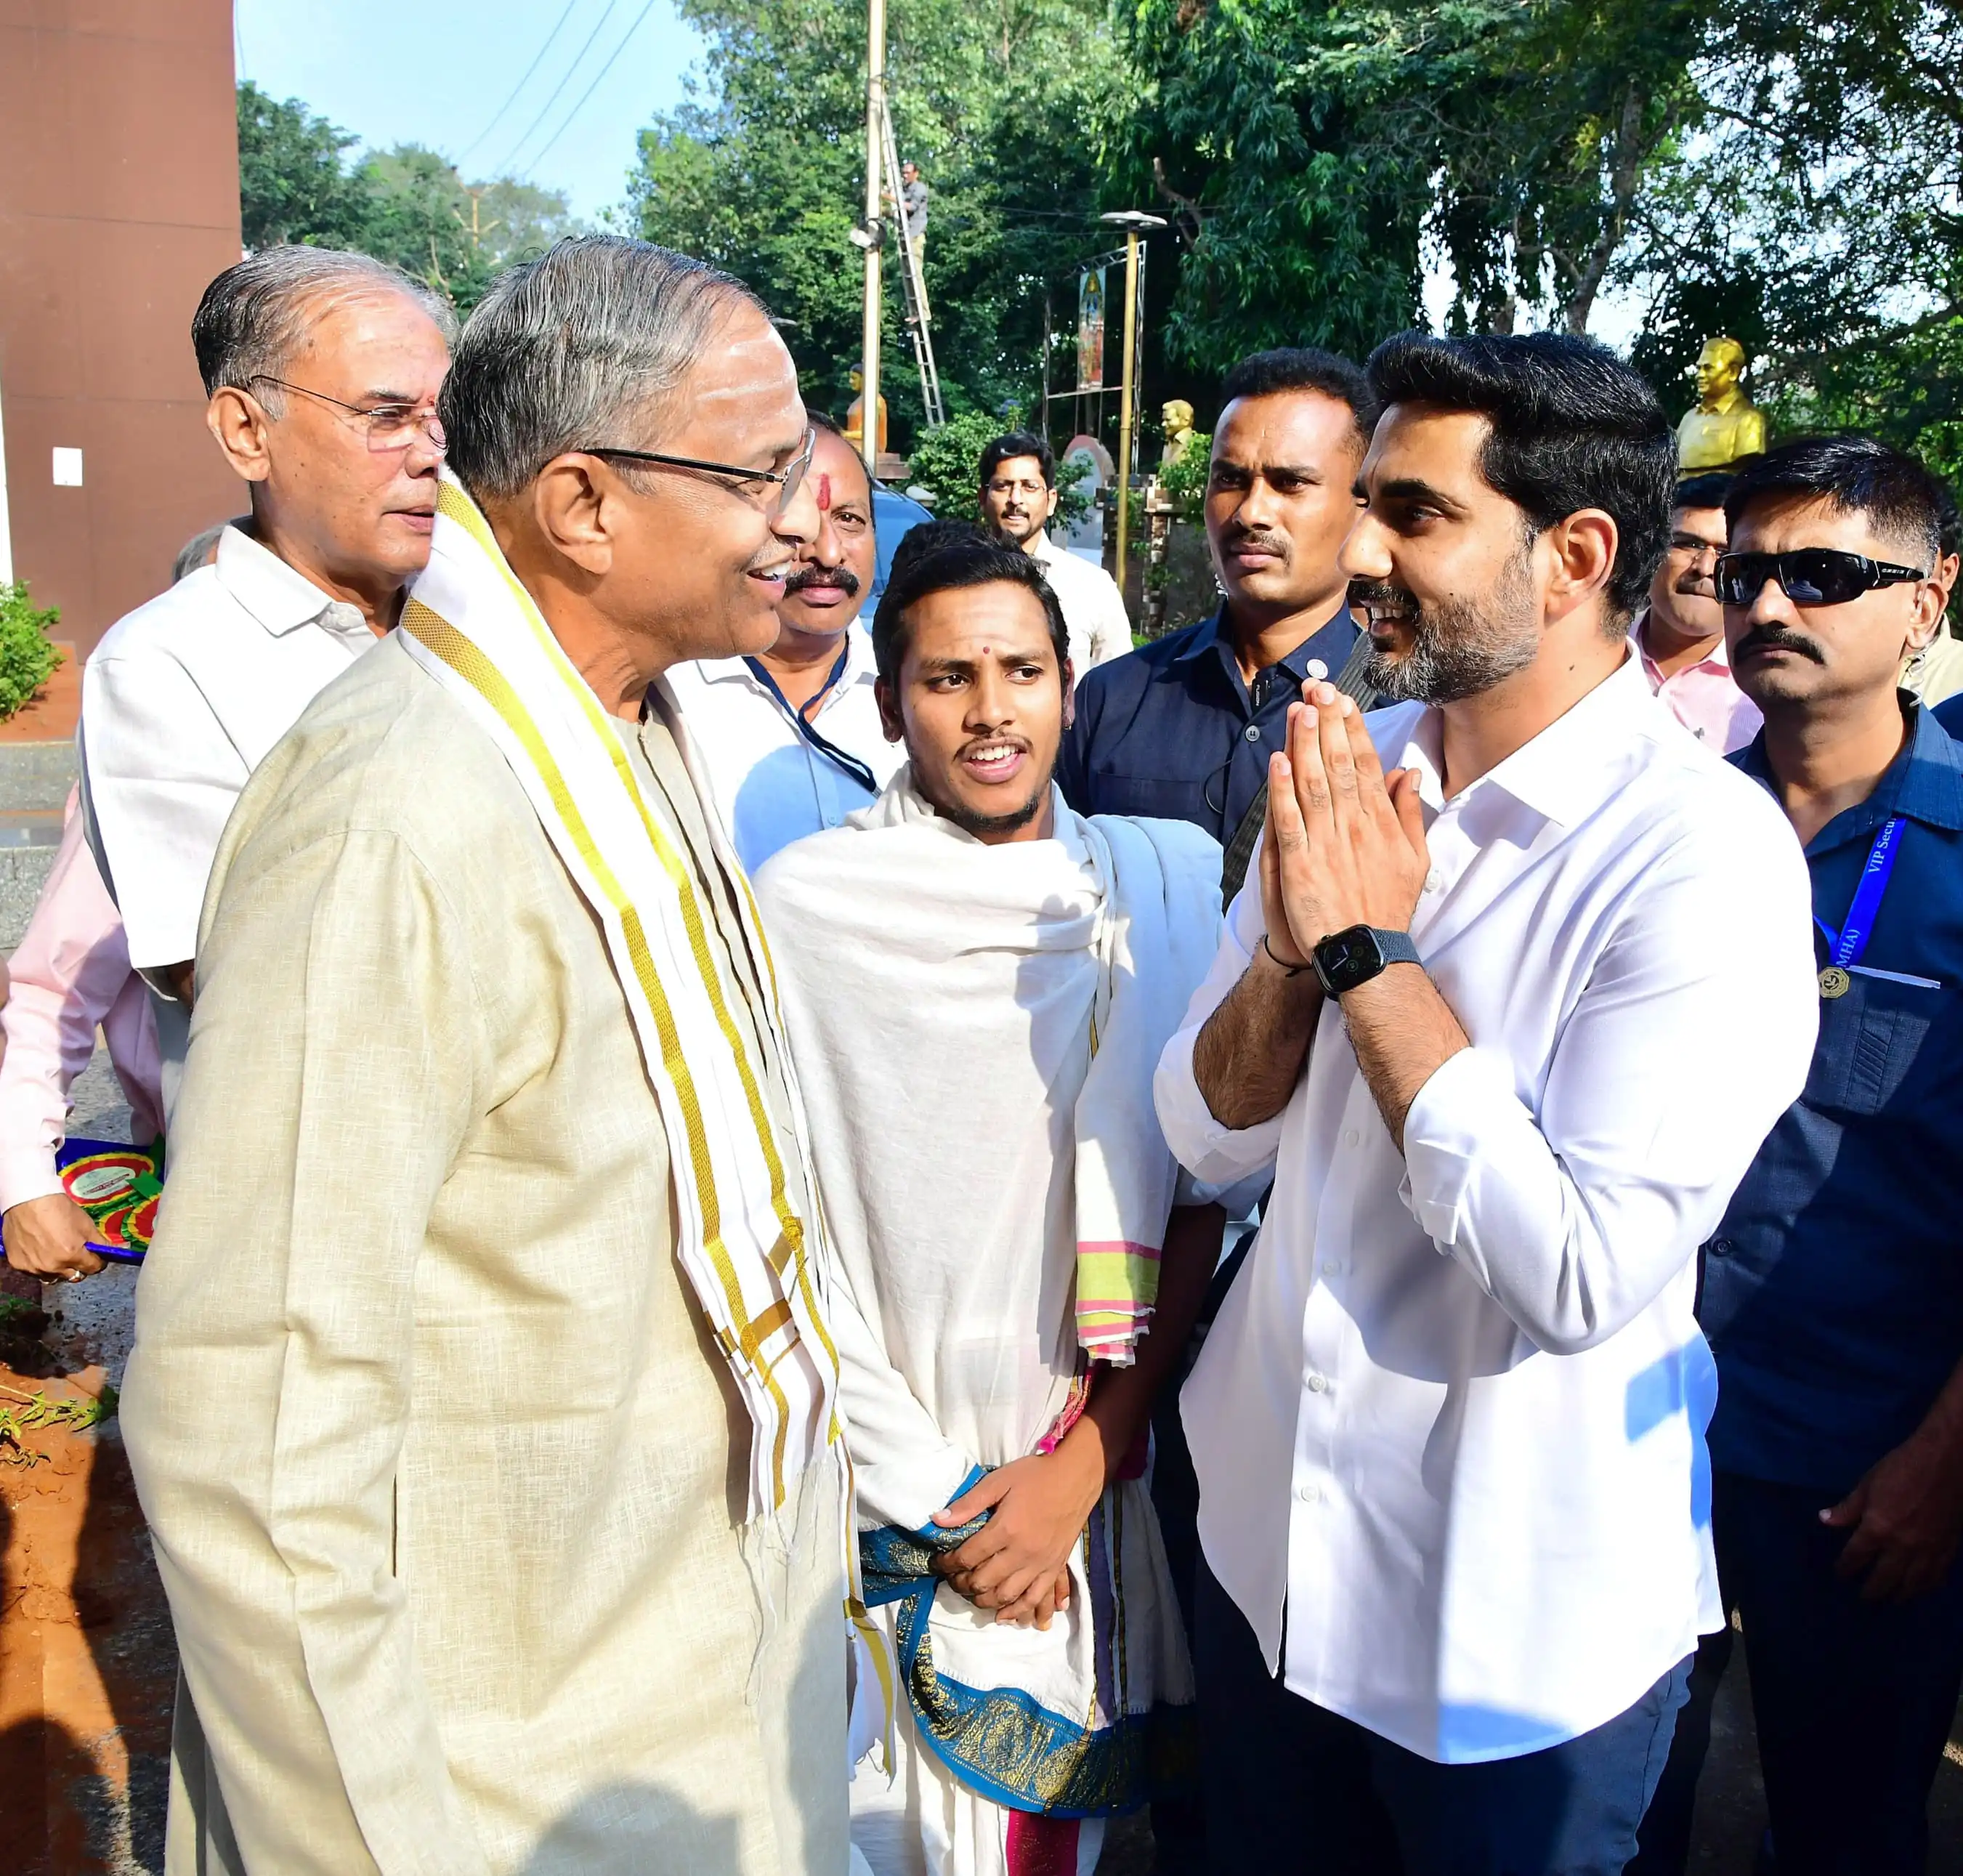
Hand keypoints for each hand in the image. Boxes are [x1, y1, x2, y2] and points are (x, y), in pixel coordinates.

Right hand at [3, 1194, 104, 1281]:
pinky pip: (35, 1272)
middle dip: (79, 1266)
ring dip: (59, 1269)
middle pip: (74, 1275)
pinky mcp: (19, 1265)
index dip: (98, 1261)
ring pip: (53, 1277)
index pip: (93, 1268)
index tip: (96, 1256)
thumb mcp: (86, 1224)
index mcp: (71, 1255)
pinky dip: (40, 1265)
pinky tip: (41, 1251)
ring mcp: (34, 1268)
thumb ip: (100, 1242)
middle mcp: (52, 1266)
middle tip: (76, 1253)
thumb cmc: (59, 1209)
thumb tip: (111, 1252)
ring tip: (57, 1253)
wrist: (28, 1200)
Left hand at [930, 1446, 1101, 1623]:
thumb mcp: (998, 1481)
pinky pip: (1035, 1598)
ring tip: (972, 1592)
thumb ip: (968, 1504)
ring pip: (1006, 1596)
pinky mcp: (1054, 1568)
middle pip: (984, 1582)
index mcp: (1006, 1529)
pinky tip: (1003, 1615)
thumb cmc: (1035, 1476)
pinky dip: (1017, 1611)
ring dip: (984, 1601)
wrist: (1076, 1478)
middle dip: (961, 1584)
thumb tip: (937, 1521)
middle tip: (952, 1577)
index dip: (948, 1563)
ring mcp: (1040, 1564)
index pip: (968, 1557)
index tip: (938, 1562)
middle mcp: (1022, 1553)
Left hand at [1266, 681, 1428, 958]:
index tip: (1341, 700)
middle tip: (1317, 687)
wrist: (1365, 953)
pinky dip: (1282, 790)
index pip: (1364, 765)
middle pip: (1338, 765)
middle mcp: (1355, 826)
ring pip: (1314, 784)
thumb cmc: (1387, 906)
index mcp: (1381, 822)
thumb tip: (1407, 773)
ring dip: (1304, 745)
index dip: (1351, 730)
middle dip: (1327, 724)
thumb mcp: (1415, 859)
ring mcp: (1326, 844)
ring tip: (1299, 710)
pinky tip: (1277, 761)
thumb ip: (1409, 813)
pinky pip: (1289, 820)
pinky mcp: (1301, 864)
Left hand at [1822, 1429, 1962, 1600]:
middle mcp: (1902, 1547)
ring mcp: (1928, 1551)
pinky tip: (1922, 1589)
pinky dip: (1928, 1587)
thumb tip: (1825, 1521)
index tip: (1841, 1574)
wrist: (1945, 1462)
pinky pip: (1937, 1577)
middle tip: (1865, 1598)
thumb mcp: (1867, 1485)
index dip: (1846, 1568)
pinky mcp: (1948, 1548)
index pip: (1856, 1557)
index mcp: (1877, 1529)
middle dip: (1872, 1590)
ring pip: (1913, 1584)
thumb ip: (1848, 1508)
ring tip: (1892, 1600)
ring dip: (1901, 1594)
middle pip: (1884, 1578)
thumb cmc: (1901, 1468)